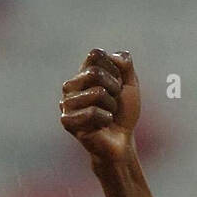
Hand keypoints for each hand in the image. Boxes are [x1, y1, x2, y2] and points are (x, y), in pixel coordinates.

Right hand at [60, 48, 139, 163]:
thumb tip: (114, 56)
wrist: (121, 142)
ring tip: (108, 116)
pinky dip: (105, 119)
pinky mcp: (67, 120)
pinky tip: (102, 126)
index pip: (96, 55)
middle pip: (95, 72)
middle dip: (114, 89)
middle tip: (114, 104)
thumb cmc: (123, 114)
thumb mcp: (130, 85)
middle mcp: (70, 84)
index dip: (114, 71)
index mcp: (82, 72)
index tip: (117, 87)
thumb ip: (125, 64)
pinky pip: (92, 112)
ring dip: (111, 107)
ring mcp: (66, 102)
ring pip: (97, 93)